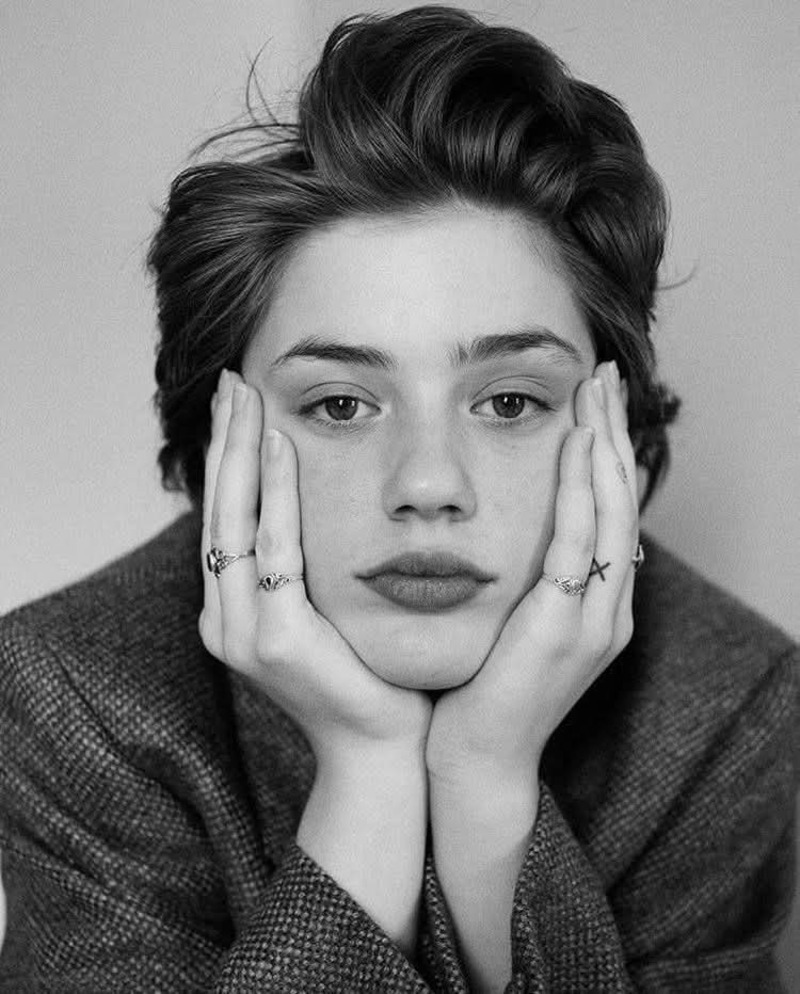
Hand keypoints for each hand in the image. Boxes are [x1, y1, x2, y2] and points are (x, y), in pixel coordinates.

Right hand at [199, 370, 431, 759]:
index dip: (225, 459)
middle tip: (230, 379)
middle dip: (224, 441)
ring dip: (241, 452)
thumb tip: (319, 508)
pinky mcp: (275, 639)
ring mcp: (242, 631)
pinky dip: (277, 493)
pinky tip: (281, 445)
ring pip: (235, 520)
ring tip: (246, 394)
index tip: (236, 405)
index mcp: (232, 611)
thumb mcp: (327, 613)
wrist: (381, 751)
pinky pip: (275, 549)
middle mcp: (224, 618)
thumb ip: (308, 568)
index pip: (223, 518)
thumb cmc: (366, 676)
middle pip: (218, 509)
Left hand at [426, 360, 638, 787]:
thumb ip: (528, 578)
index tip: (596, 403)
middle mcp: (609, 609)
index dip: (610, 454)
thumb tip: (511, 528)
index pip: (612, 514)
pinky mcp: (564, 629)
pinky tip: (576, 446)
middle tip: (604, 376)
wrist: (477, 759)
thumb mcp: (514, 623)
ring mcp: (594, 621)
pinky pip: (577, 544)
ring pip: (611, 514)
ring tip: (596, 391)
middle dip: (615, 434)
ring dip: (605, 447)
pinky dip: (580, 490)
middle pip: (621, 502)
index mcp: (600, 607)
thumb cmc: (484, 688)